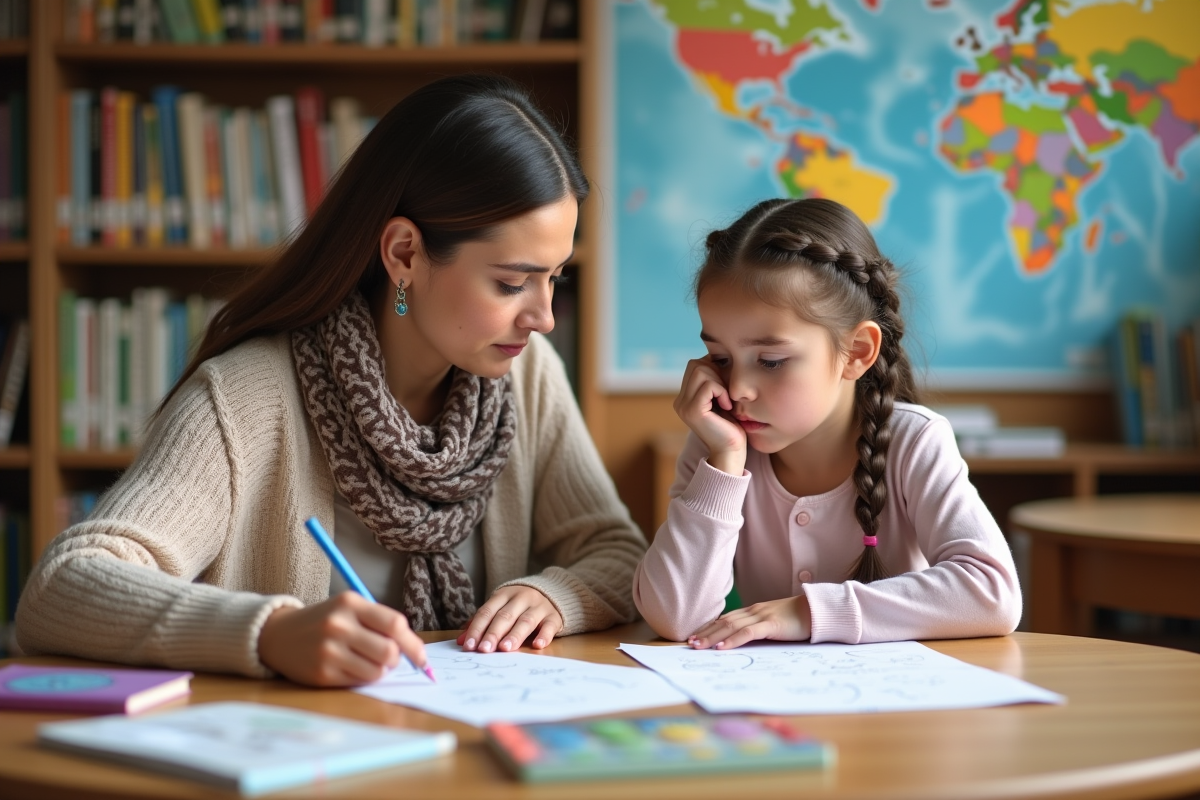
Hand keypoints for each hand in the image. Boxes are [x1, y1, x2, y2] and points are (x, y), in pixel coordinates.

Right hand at [257, 592, 428, 686]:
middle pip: (389, 652)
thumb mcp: (349, 608)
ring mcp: (329, 650)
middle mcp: (339, 625)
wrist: (277, 635)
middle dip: (396, 659)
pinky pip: (359, 682)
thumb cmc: (324, 621)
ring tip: (365, 661)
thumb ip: (379, 622)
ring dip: (379, 670)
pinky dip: (362, 678)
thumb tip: (414, 650)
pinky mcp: (322, 673)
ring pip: (377, 671)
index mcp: (350, 603)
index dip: (413, 643)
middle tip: (388, 658)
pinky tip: (349, 667)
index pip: (395, 624)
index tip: (422, 657)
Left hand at [455, 586, 562, 652]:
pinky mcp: (554, 617)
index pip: (487, 611)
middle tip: (484, 649)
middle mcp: (522, 598)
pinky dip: (544, 635)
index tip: (469, 646)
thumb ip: (482, 623)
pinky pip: (549, 626)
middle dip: (493, 633)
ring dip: (514, 635)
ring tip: (505, 648)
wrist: (552, 592)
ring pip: (526, 621)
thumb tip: (462, 641)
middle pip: (505, 616)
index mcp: (504, 594)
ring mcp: (539, 606)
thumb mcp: (500, 607)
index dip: (477, 628)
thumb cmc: (519, 605)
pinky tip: (537, 645)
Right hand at [673, 357, 745, 474]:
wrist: (732, 451)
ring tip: (726, 400)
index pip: (695, 364)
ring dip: (720, 382)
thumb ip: (715, 380)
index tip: (726, 384)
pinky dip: (721, 391)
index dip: (714, 367)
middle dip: (716, 372)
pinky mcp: (692, 411)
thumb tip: (718, 355)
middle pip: (696, 364)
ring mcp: (683, 406)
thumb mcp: (722, 397)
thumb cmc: (732, 425)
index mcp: (685, 397)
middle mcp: (680, 401)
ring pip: (701, 371)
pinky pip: (708, 385)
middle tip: (726, 393)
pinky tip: (727, 405)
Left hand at [687, 595, 811, 649]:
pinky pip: (748, 632)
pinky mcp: (771, 624)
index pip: (725, 619)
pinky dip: (733, 640)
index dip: (709, 628)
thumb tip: (743, 640)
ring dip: (713, 637)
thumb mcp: (773, 623)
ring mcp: (762, 616)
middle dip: (706, 633)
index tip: (695, 637)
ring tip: (699, 646)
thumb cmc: (797, 619)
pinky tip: (722, 648)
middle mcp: (753, 611)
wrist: (818, 610)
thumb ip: (759, 628)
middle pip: (724, 622)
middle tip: (689, 644)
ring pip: (731, 626)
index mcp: (753, 611)